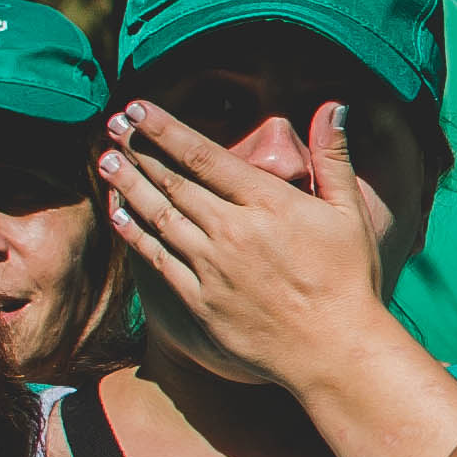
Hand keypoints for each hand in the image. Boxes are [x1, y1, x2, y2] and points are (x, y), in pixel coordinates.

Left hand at [105, 97, 392, 393]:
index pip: (204, 156)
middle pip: (173, 182)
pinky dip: (135, 234)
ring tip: (105, 161)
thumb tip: (334, 104)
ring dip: (129, 186)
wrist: (335, 351)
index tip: (138, 108)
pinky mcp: (201, 301)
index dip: (165, 129)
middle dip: (138, 150)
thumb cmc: (349, 280)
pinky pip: (158, 260)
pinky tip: (120, 215)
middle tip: (111, 126)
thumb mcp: (350, 212)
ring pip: (159, 216)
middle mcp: (232, 231)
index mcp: (267, 204)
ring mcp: (212, 268)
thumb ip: (334, 157)